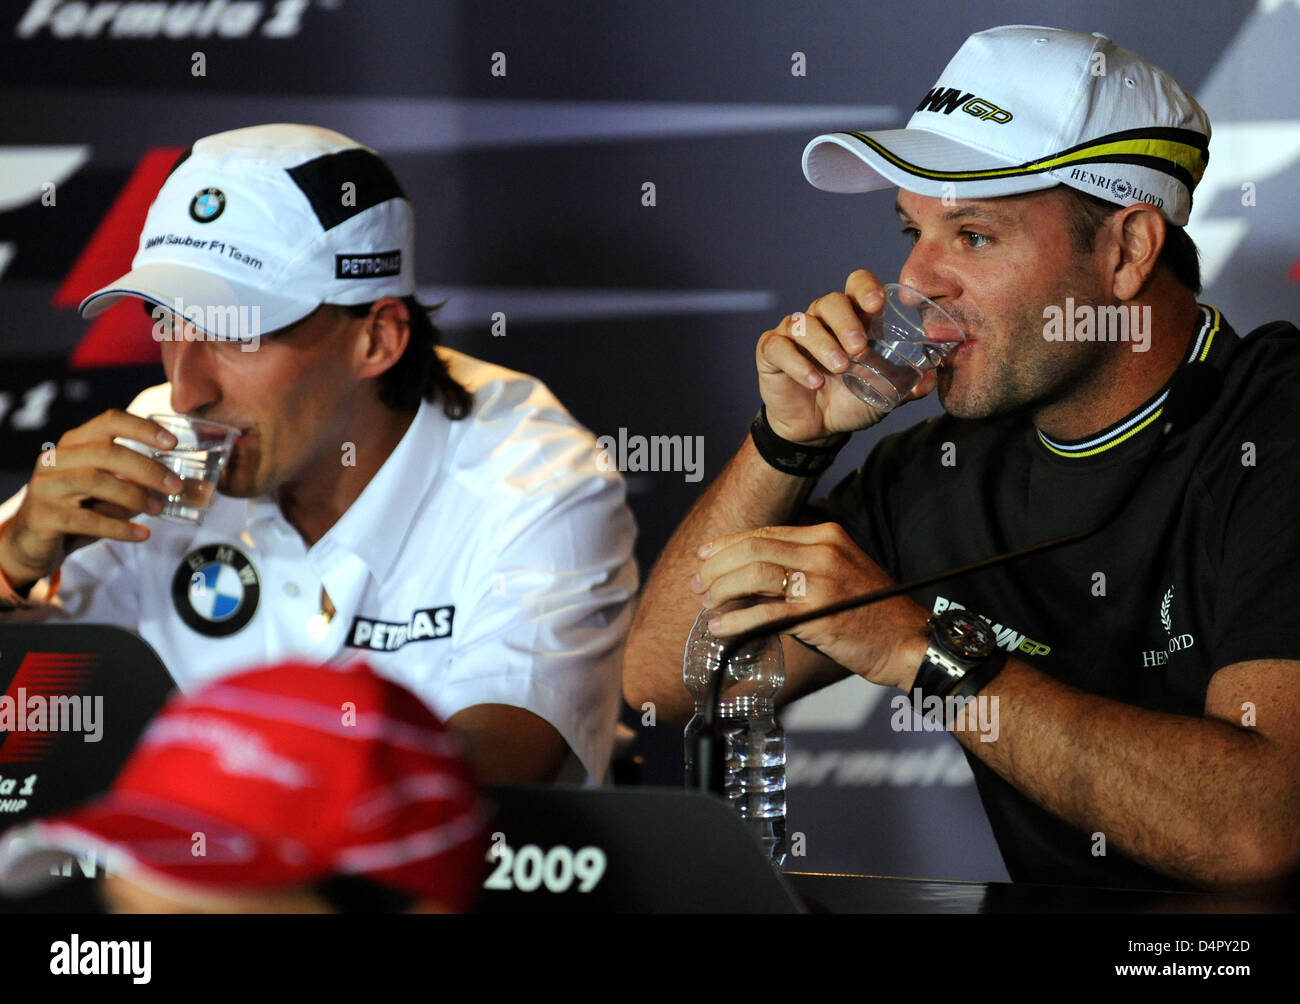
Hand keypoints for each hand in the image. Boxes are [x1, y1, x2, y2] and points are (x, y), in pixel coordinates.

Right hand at [0, 410, 182, 588]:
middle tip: (175, 485)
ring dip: (133, 496)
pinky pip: (87, 519)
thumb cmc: (77, 509)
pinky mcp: (43, 516)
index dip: (143, 428)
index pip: (109, 421)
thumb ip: (130, 480)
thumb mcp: (105, 489)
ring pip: (94, 480)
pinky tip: (142, 534)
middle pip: (106, 451)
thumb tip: (171, 482)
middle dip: (147, 468)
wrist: (31, 541)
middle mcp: (56, 458)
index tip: (173, 442)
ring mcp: (45, 486)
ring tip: (158, 509)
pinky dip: (120, 527)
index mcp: (74, 443)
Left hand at [691, 522, 928, 688]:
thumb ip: (798, 566)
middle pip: (752, 549)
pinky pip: (765, 613)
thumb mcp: (837, 572)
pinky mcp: (817, 613)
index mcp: (825, 535)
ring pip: (753, 576)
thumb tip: (745, 577)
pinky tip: (721, 627)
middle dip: (716, 566)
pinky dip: (736, 620)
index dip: (726, 544)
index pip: (763, 533)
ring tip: (707, 605)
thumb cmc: (870, 611)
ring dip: (722, 590)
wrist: (908, 640)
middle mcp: (822, 550)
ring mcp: (820, 580)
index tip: (704, 557)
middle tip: (697, 584)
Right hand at [755, 269, 936, 443]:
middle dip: (846, 322)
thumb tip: (934, 378)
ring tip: (839, 368)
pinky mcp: (771, 351)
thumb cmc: (850, 401)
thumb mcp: (884, 394)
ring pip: (803, 323)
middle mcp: (822, 319)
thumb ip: (908, 385)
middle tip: (859, 349)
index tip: (876, 305)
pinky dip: (797, 363)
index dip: (865, 288)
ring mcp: (794, 333)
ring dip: (824, 344)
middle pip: (829, 301)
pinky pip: (779, 347)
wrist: (817, 429)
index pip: (856, 285)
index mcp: (852, 319)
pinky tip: (813, 381)